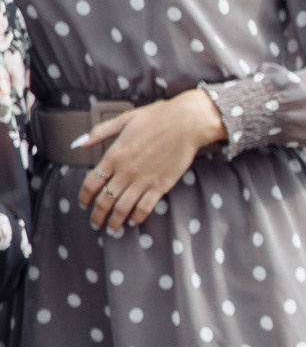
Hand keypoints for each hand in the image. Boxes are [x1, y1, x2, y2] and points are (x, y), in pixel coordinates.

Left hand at [76, 88, 224, 231]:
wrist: (187, 123)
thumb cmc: (157, 118)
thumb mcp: (124, 119)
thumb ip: (99, 132)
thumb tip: (78, 143)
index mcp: (113, 155)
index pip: (90, 183)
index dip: (84, 197)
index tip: (84, 204)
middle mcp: (125, 171)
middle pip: (104, 200)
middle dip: (97, 215)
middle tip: (96, 223)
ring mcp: (143, 180)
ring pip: (122, 208)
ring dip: (114, 221)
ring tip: (112, 228)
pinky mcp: (161, 185)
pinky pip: (145, 207)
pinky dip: (137, 217)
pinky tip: (134, 220)